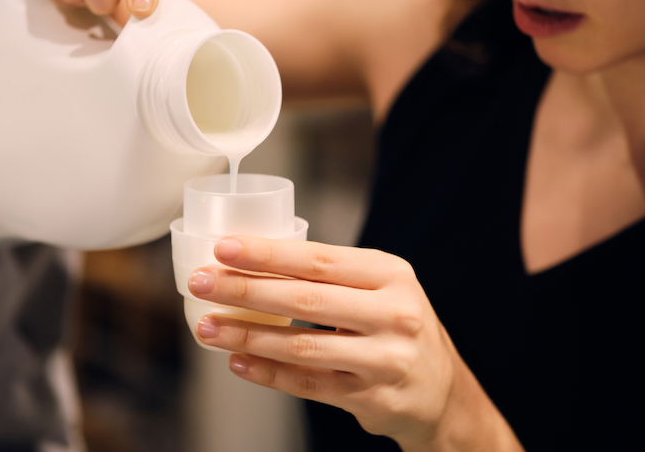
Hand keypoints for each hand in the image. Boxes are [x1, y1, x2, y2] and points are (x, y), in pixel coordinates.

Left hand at [188, 236, 462, 449]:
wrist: (442, 391)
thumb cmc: (398, 326)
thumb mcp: (381, 288)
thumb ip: (332, 276)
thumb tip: (255, 261)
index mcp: (390, 274)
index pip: (319, 259)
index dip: (268, 254)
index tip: (225, 248)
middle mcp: (393, 313)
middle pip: (305, 299)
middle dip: (246, 289)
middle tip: (202, 283)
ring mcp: (385, 359)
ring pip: (302, 345)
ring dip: (248, 334)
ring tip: (208, 327)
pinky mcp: (372, 397)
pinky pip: (308, 383)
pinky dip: (268, 373)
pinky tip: (238, 361)